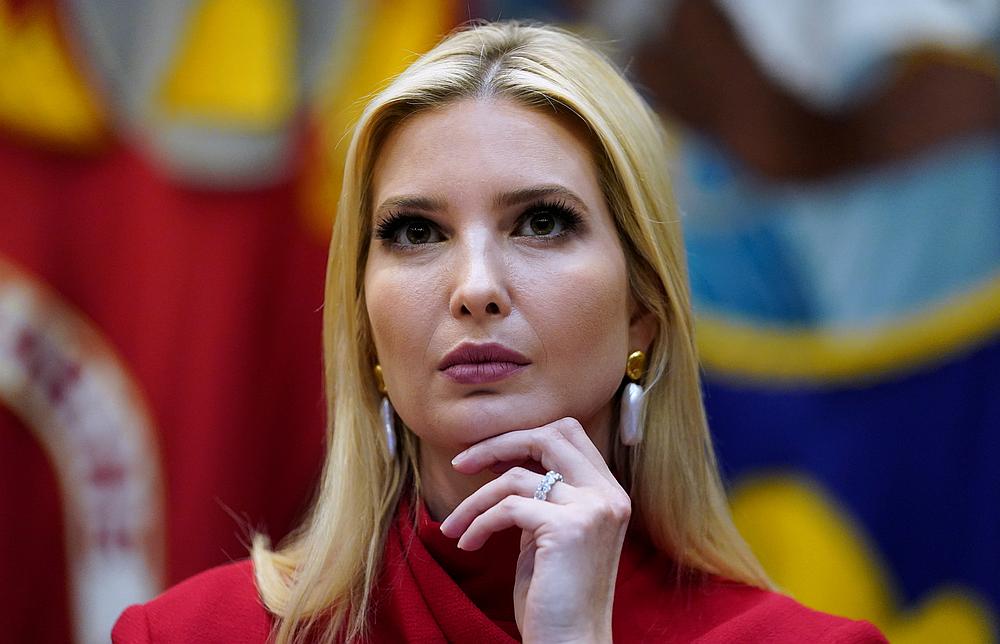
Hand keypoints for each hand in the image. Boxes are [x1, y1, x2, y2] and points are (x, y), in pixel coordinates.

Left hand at [439, 417, 630, 643]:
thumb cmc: (555, 596)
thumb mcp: (548, 535)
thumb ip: (541, 497)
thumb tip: (501, 461)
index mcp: (608, 493)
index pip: (568, 433)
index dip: (523, 437)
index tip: (487, 457)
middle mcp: (608, 496)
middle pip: (549, 435)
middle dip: (497, 444)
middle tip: (461, 464)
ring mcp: (592, 510)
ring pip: (517, 477)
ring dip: (474, 500)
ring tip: (454, 527)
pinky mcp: (568, 529)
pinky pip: (507, 508)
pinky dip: (478, 524)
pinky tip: (467, 544)